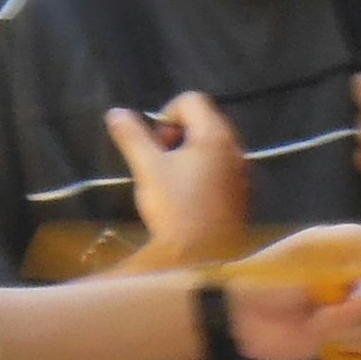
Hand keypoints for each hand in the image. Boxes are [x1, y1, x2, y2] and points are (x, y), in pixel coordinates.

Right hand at [108, 91, 250, 261]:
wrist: (204, 260)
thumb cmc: (176, 210)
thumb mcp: (148, 169)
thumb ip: (132, 137)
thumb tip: (116, 113)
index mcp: (214, 135)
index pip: (192, 100)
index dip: (167, 113)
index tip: (156, 142)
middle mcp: (235, 148)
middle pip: (205, 121)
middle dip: (178, 134)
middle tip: (161, 161)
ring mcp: (243, 173)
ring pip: (214, 148)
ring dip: (190, 155)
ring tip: (172, 182)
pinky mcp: (243, 195)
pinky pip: (223, 171)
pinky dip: (204, 174)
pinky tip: (189, 200)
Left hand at [222, 222, 360, 359]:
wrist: (241, 316)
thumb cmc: (271, 275)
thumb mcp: (310, 251)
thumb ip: (356, 249)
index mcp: (353, 249)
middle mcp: (360, 278)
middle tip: (326, 307)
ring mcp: (356, 310)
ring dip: (350, 328)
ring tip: (318, 323)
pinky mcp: (348, 338)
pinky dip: (350, 344)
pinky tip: (326, 339)